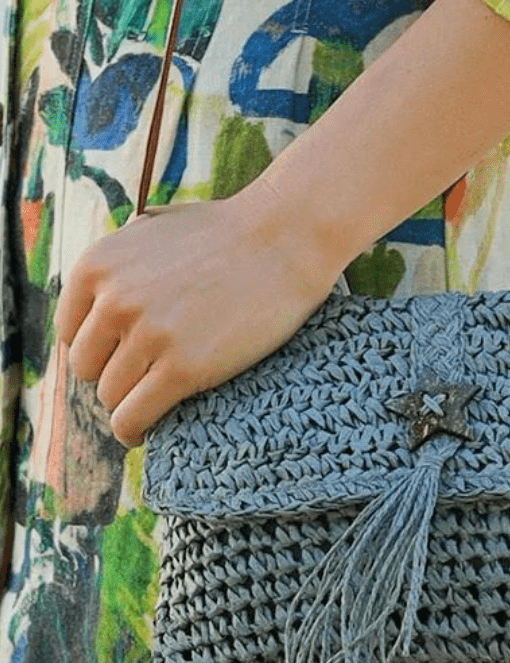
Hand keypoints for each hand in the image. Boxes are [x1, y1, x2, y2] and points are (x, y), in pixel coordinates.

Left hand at [55, 181, 339, 447]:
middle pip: (86, 367)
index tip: (123, 353)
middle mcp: (114, 300)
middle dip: (113, 373)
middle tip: (146, 374)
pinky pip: (131, 418)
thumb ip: (117, 261)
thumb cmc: (227, 232)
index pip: (69, 331)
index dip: (98, 345)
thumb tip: (92, 297)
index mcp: (98, 265)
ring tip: (154, 398)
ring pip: (110, 396)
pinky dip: (132, 431)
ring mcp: (148, 336)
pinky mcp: (182, 369)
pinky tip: (143, 433)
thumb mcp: (154, 228)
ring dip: (130, 401)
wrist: (286, 239)